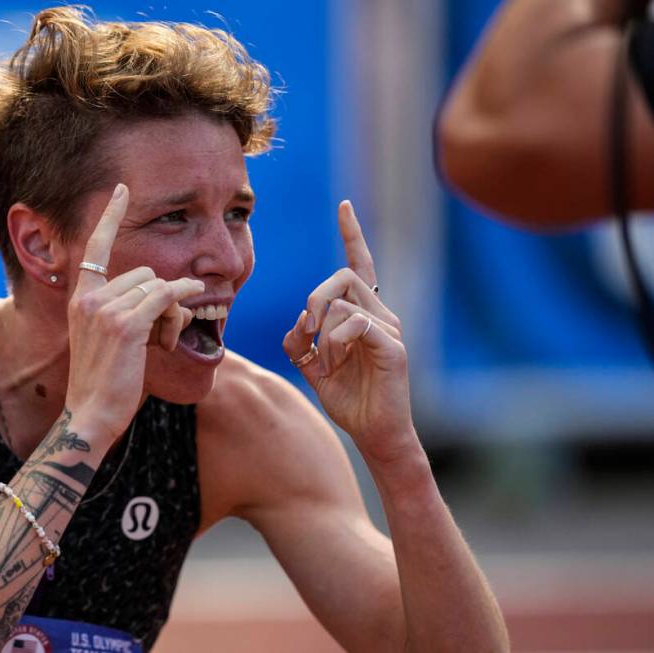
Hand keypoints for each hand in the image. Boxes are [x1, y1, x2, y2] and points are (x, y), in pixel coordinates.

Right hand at [64, 183, 204, 443]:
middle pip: (144, 273)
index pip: (95, 247)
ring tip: (165, 342)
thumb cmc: (102, 382)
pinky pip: (165, 298)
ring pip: (157, 287)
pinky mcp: (125, 325)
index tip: (121, 190)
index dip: (109, 216)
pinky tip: (189, 312)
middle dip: (162, 298)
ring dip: (173, 312)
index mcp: (80, 298)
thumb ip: (125, 312)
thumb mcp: (104, 340)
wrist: (89, 415)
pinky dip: (182, 302)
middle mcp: (89, 297)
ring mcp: (105, 310)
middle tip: (164, 332)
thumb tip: (168, 297)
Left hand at [282, 201, 413, 463]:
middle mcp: (381, 315)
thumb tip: (298, 325)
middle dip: (315, 297)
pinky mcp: (392, 347)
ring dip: (322, 331)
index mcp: (363, 315)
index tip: (344, 206)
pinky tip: (335, 364)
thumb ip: (300, 343)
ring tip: (326, 362)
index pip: (360, 265)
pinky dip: (335, 343)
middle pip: (343, 276)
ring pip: (344, 301)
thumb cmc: (349, 401)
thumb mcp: (313, 368)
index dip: (352, 234)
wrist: (374, 434)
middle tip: (307, 331)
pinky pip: (356, 324)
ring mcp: (389, 329)